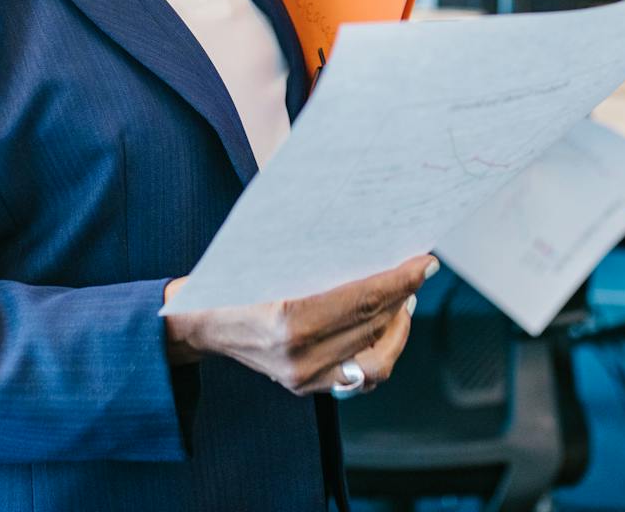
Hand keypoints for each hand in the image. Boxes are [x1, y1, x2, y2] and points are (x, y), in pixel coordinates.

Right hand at [162, 255, 435, 396]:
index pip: (364, 298)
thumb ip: (317, 252)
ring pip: (376, 361)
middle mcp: (300, 355)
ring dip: (398, 328)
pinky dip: (379, 351)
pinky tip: (382, 327)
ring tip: (403, 301)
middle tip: (420, 271)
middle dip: (404, 295)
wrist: (198, 322)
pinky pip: (359, 378)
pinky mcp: (306, 388)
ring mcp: (303, 378)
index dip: (401, 279)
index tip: (426, 261)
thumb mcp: (267, 255)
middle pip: (374, 325)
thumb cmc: (232, 278)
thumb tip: (373, 237)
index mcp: (289, 317)